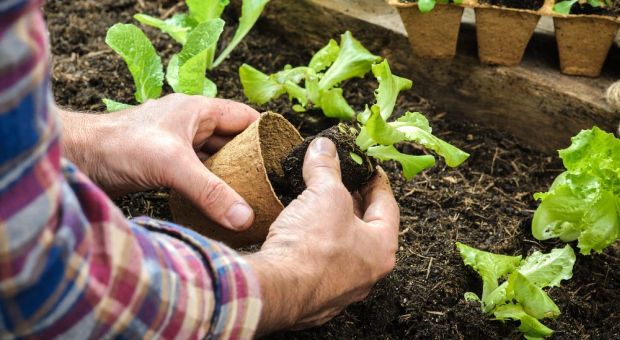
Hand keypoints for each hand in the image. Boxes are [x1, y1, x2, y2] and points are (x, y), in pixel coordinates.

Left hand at [58, 94, 258, 230]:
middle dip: (251, 161)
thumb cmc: (119, 146)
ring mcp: (177, 145)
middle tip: (270, 185)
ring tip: (251, 197)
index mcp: (199, 111)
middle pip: (233, 141)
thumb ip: (211, 192)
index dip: (267, 134)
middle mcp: (191, 125)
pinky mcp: (165, 165)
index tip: (284, 159)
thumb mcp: (172, 165)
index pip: (246, 118)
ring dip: (230, 175)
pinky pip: (198, 174)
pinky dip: (210, 186)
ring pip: (215, 159)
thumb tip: (245, 217)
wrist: (78, 158)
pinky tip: (219, 203)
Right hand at [245, 137, 399, 334]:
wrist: (276, 290)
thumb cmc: (312, 247)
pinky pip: (318, 265)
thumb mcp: (324, 193)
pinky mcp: (313, 297)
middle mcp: (366, 274)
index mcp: (381, 249)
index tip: (367, 169)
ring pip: (341, 249)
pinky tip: (298, 233)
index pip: (387, 206)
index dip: (376, 181)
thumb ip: (326, 167)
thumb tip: (324, 147)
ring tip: (316, 203)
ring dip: (330, 226)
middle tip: (340, 182)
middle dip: (351, 203)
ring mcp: (340, 290)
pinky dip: (312, 246)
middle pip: (365, 229)